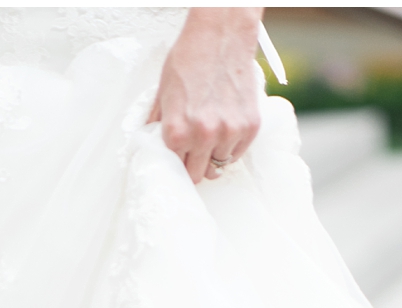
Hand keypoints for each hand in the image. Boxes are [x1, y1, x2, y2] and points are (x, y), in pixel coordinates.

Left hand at [150, 8, 263, 183]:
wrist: (221, 36)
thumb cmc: (188, 61)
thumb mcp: (162, 95)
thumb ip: (157, 125)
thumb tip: (150, 146)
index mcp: (177, 132)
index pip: (174, 170)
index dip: (174, 167)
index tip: (176, 163)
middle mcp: (204, 136)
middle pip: (197, 175)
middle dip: (193, 167)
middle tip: (192, 156)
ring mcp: (230, 132)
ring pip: (219, 165)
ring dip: (213, 156)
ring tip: (209, 138)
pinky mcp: (251, 125)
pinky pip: (238, 152)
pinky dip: (231, 147)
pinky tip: (225, 132)